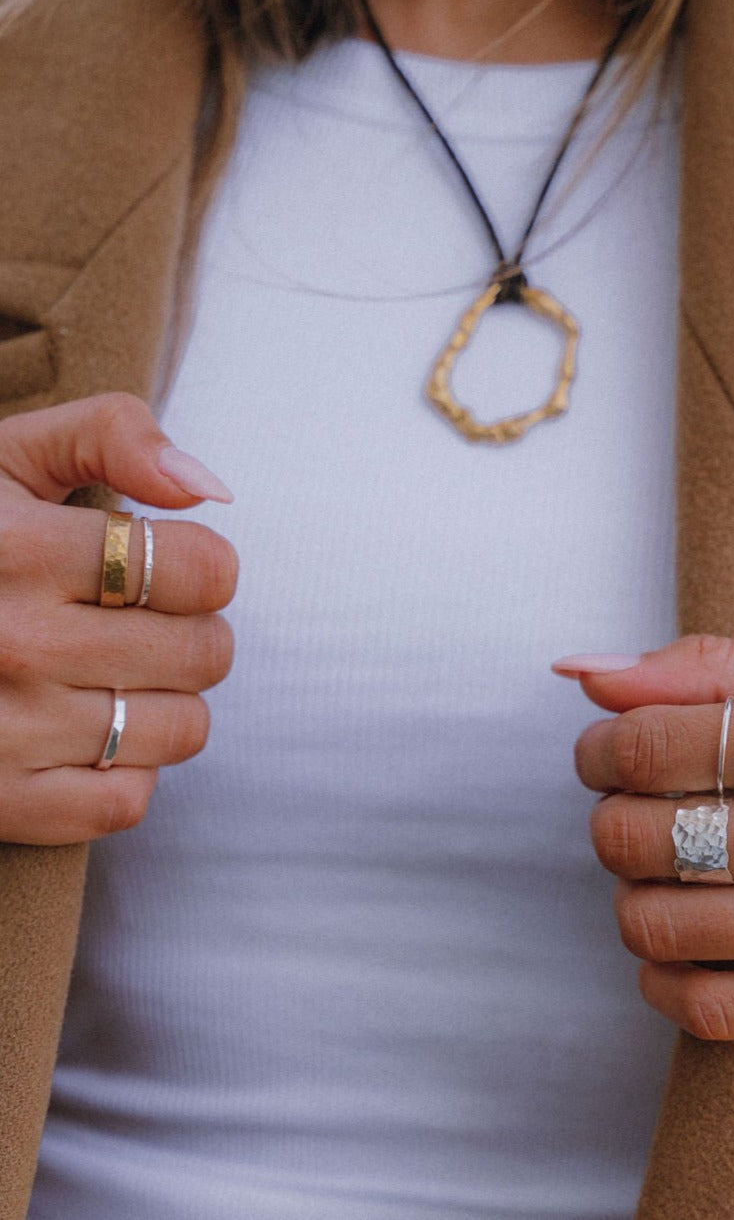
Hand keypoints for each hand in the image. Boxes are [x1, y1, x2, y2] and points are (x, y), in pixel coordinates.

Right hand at [0, 393, 237, 844]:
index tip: (166, 566)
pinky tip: (80, 731)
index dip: (205, 565)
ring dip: (166, 701)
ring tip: (111, 674)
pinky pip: (127, 801)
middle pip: (205, 653)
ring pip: (182, 729)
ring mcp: (1, 732)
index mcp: (19, 549)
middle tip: (145, 623)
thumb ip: (112, 434)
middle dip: (194, 632)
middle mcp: (10, 643)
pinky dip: (124, 769)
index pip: (205, 569)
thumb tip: (209, 490)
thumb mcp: (7, 460)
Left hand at [557, 635, 733, 1040]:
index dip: (600, 748)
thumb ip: (708, 666)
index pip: (645, 747)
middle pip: (637, 837)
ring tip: (666, 866)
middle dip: (610, 816)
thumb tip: (580, 671)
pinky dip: (661, 977)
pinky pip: (705, 1007)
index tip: (607, 749)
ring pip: (655, 924)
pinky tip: (679, 940)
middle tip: (640, 805)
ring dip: (629, 892)